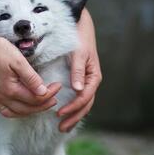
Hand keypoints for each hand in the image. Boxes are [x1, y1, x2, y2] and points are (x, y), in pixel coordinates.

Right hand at [0, 34, 60, 117]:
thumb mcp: (18, 61)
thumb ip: (31, 78)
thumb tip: (43, 92)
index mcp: (10, 89)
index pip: (35, 98)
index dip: (49, 94)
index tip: (58, 85)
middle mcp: (1, 98)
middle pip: (27, 109)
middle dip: (43, 105)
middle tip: (54, 98)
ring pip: (16, 113)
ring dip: (31, 110)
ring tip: (41, 104)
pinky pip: (5, 110)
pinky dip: (17, 111)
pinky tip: (22, 106)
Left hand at [58, 10, 101, 131]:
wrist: (80, 26)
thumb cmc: (80, 39)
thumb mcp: (79, 54)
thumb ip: (78, 71)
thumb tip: (78, 89)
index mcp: (94, 76)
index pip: (85, 97)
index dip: (73, 107)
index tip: (59, 113)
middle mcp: (91, 82)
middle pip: (85, 105)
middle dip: (74, 117)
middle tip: (61, 128)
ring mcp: (86, 82)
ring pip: (83, 104)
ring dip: (74, 116)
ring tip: (62, 127)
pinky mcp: (80, 81)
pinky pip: (78, 98)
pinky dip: (72, 108)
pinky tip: (64, 115)